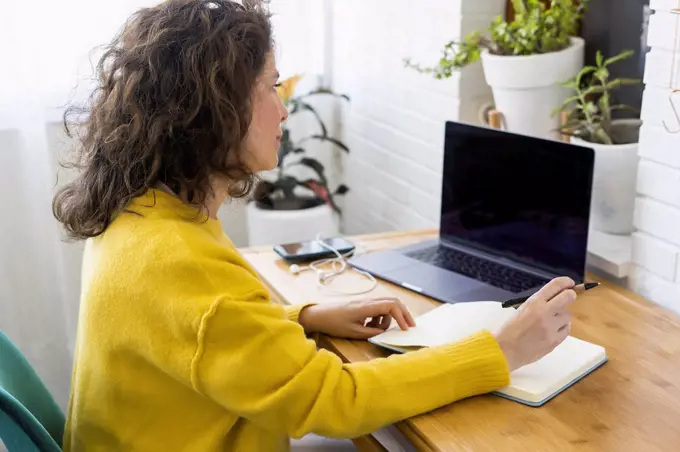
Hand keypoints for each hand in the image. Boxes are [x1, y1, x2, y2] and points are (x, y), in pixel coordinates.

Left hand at [298, 298, 415, 338]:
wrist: (319, 315)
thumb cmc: (334, 323)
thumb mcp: (355, 332)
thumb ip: (373, 333)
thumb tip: (386, 333)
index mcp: (367, 306)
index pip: (392, 306)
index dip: (402, 317)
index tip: (405, 329)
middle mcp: (369, 301)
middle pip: (393, 301)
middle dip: (403, 313)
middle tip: (409, 326)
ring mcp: (365, 302)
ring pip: (386, 306)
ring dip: (388, 318)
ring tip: (376, 330)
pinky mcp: (362, 305)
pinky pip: (377, 309)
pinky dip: (379, 318)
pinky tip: (369, 327)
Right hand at [495, 277, 575, 371]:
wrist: (506, 349)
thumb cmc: (510, 329)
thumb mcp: (522, 309)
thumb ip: (538, 304)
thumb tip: (556, 299)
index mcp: (534, 302)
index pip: (555, 285)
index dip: (565, 282)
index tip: (569, 283)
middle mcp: (544, 312)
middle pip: (568, 297)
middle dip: (570, 295)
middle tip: (569, 297)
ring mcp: (551, 327)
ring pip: (567, 315)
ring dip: (562, 316)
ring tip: (551, 321)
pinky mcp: (555, 340)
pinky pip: (566, 330)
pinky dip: (562, 328)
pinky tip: (553, 330)